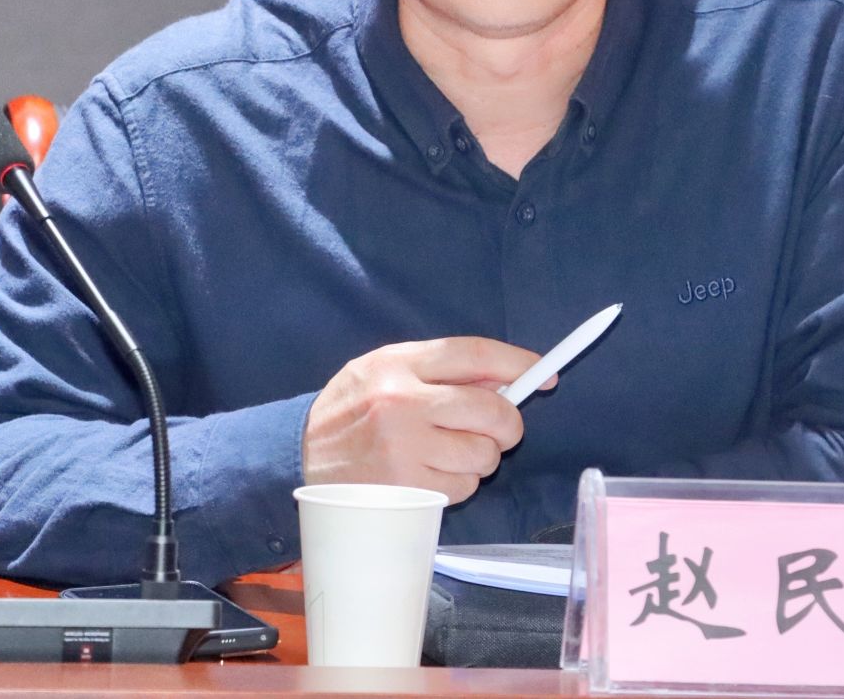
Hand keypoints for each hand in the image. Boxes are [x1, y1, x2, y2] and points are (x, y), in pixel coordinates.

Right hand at [302, 337, 551, 503]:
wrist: (298, 453)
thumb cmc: (353, 408)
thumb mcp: (387, 370)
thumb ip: (441, 370)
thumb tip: (505, 381)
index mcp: (399, 363)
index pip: (474, 354)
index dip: (518, 363)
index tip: (545, 374)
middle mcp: (402, 403)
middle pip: (492, 411)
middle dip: (508, 424)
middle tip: (498, 429)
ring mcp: (404, 449)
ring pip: (484, 456)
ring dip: (480, 458)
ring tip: (448, 452)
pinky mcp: (405, 488)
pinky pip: (463, 488)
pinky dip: (458, 483)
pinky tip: (431, 473)